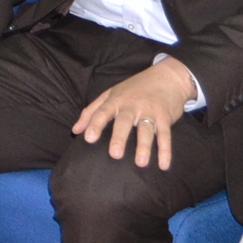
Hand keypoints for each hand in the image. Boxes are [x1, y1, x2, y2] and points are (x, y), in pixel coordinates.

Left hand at [71, 59, 196, 169]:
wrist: (167, 77)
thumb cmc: (134, 88)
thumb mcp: (111, 95)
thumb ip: (92, 112)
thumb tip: (75, 131)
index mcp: (116, 100)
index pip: (103, 112)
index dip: (95, 124)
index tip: (88, 138)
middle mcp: (132, 105)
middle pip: (124, 122)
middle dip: (119, 137)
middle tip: (115, 154)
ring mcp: (150, 111)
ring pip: (146, 130)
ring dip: (144, 146)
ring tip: (141, 163)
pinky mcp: (165, 117)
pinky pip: (165, 135)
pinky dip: (165, 150)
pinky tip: (163, 165)